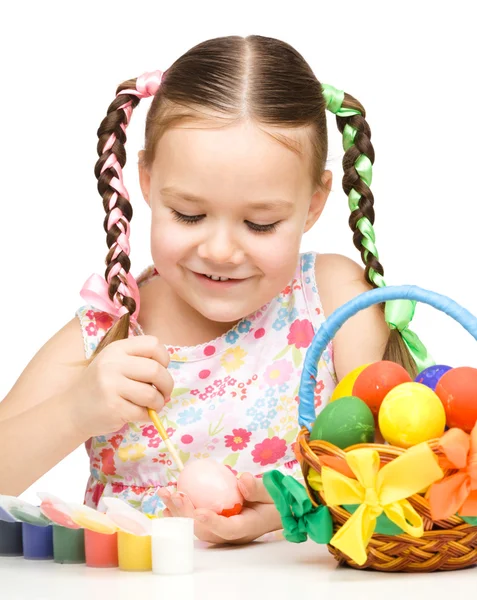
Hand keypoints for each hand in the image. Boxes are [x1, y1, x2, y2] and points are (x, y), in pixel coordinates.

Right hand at [68, 335, 173, 437]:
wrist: (72, 410)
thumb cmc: (100, 385)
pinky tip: (140, 414)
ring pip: (152, 394)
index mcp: (116, 349)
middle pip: (156, 370)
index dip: (164, 358)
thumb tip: (167, 370)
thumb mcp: (113, 362)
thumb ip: (137, 360)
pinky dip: (148, 415)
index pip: (153, 344)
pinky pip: (142, 412)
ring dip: (159, 402)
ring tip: (154, 405)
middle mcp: (112, 364)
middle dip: (167, 384)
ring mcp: (111, 386)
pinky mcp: (113, 408)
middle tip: (164, 393)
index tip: (161, 369)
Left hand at [158, 472, 281, 544]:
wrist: (276, 511)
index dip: (212, 522)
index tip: (199, 512)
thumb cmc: (275, 501)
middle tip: (175, 495)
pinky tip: (168, 503)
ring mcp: (221, 532)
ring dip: (178, 512)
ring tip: (165, 495)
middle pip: (205, 530)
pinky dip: (181, 513)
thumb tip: (242, 480)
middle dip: (186, 514)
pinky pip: (195, 522)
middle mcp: (231, 534)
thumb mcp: (272, 492)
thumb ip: (258, 488)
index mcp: (246, 527)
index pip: (227, 529)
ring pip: (196, 527)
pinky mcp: (215, 526)